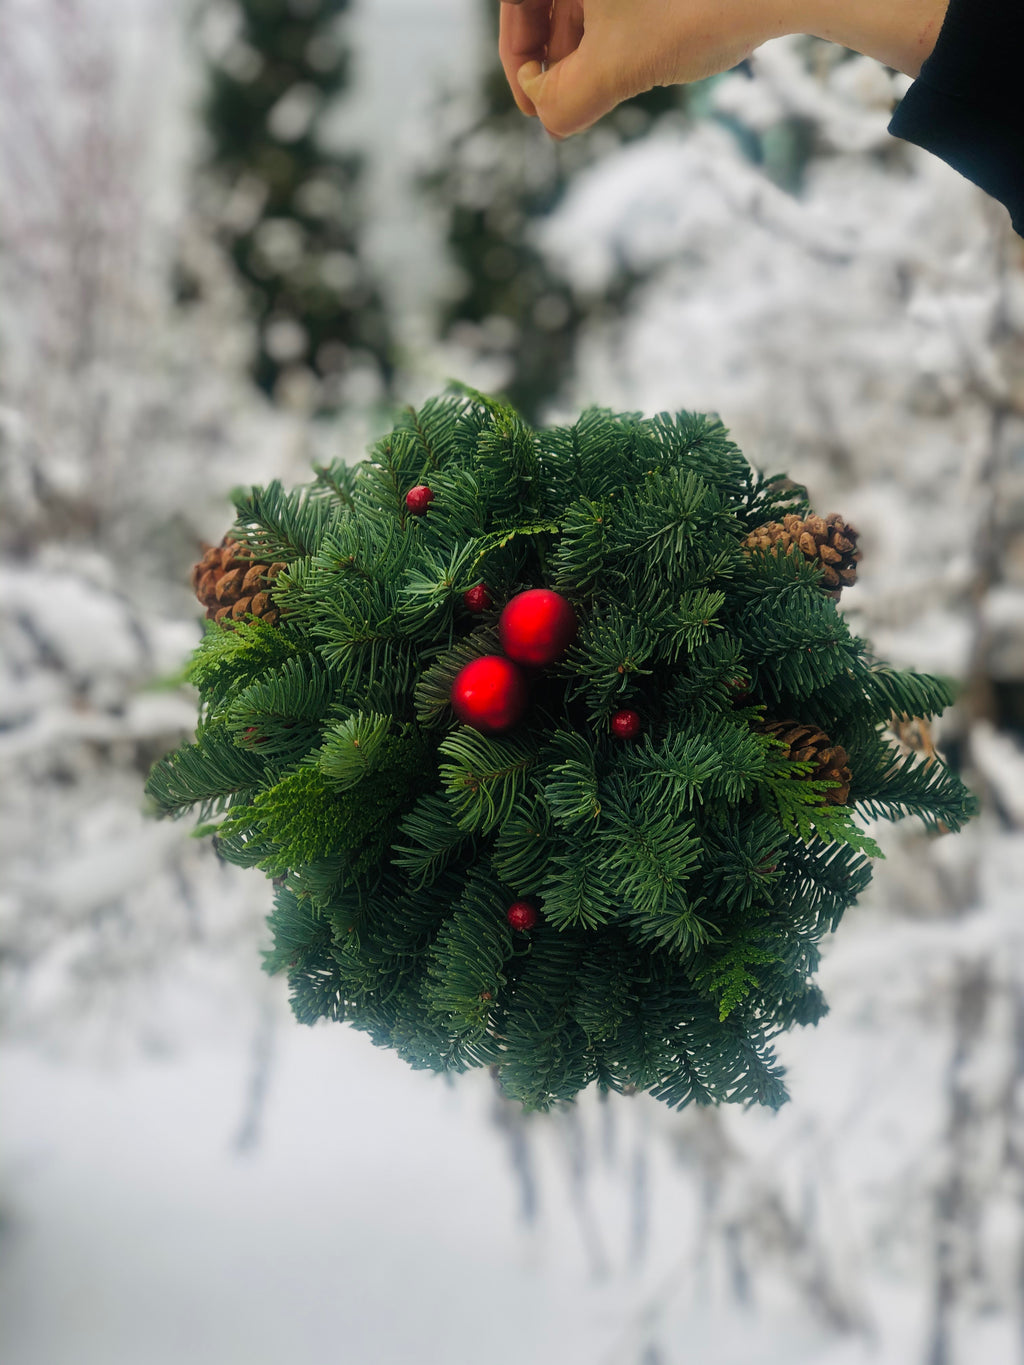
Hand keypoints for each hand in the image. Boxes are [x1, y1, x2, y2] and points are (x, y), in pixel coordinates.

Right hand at [498, 0, 948, 138]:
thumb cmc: (698, 6)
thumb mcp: (617, 68)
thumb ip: (566, 102)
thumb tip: (551, 119)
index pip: (516, 3)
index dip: (518, 60)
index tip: (537, 106)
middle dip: (554, 56)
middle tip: (566, 106)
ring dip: (586, 46)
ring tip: (605, 88)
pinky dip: (621, 26)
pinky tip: (640, 58)